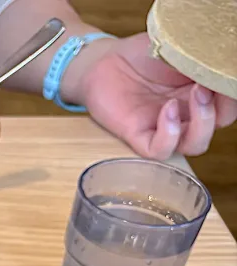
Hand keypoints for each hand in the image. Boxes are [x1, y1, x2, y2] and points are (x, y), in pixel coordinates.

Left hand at [69, 33, 236, 158]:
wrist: (106, 62)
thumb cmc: (144, 56)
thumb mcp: (182, 51)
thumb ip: (202, 62)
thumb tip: (224, 64)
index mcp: (202, 94)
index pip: (228, 104)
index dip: (232, 94)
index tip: (227, 76)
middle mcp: (187, 114)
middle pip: (218, 124)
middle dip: (222, 106)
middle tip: (210, 84)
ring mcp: (164, 127)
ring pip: (195, 144)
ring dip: (203, 121)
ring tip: (197, 93)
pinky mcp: (139, 136)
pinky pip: (161, 149)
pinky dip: (170, 133)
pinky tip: (168, 109)